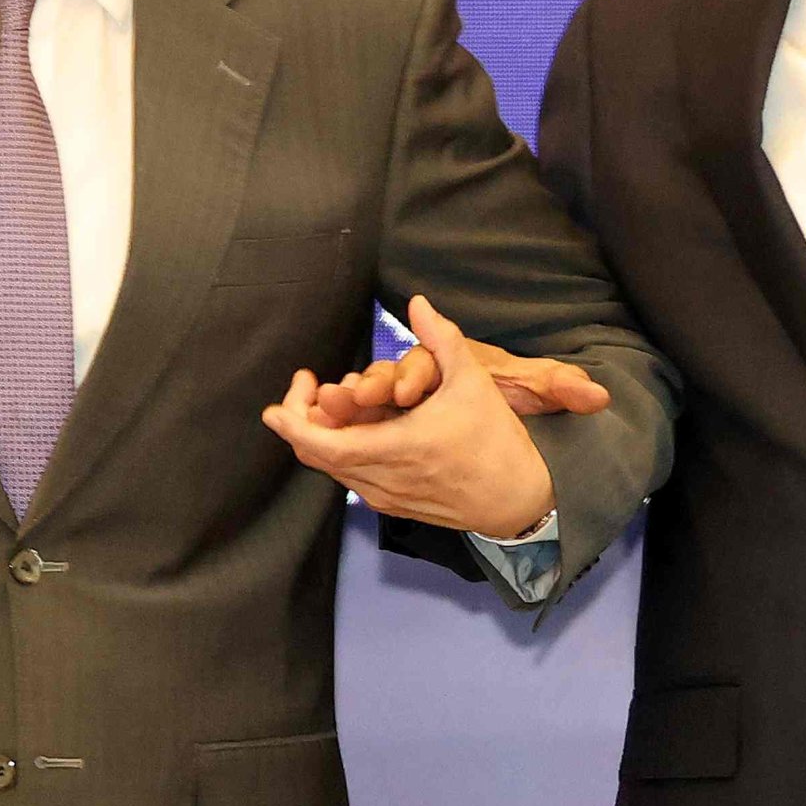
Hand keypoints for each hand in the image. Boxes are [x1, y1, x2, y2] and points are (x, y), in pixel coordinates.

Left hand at [262, 294, 558, 538]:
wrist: (517, 499)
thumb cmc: (495, 440)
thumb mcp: (472, 381)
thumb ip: (442, 337)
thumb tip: (418, 301)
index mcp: (393, 448)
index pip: (319, 442)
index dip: (291, 420)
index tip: (288, 391)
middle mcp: (381, 478)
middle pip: (315, 454)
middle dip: (299, 419)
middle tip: (308, 386)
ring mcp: (384, 496)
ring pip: (330, 468)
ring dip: (321, 435)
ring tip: (329, 400)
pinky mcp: (392, 504)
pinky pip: (350, 476)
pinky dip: (340, 451)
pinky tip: (357, 425)